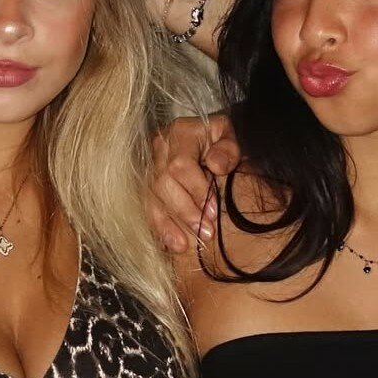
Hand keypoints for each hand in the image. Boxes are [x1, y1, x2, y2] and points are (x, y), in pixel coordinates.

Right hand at [148, 113, 240, 252]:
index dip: (196, 190)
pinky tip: (171, 244)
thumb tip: (216, 166)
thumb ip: (228, 148)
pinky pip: (148, 208)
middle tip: (206, 232)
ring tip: (185, 245)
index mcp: (180, 132)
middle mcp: (159, 148)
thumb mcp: (230, 137)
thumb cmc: (220, 142)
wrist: (208, 143)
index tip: (214, 210)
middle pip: (163, 184)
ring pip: (152, 199)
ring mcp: (149, 167)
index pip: (180, 165)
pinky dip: (160, 228)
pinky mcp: (147, 185)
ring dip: (169, 224)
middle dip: (184, 211)